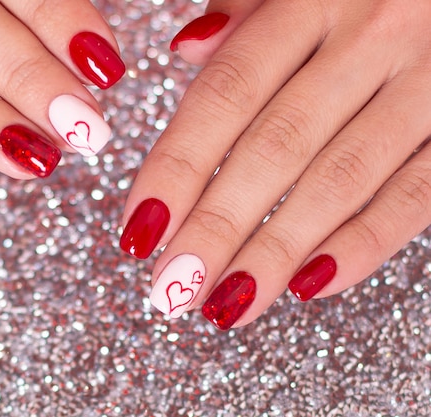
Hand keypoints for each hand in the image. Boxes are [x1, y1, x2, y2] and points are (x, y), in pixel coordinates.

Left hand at [121, 0, 430, 329]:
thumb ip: (247, 11)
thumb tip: (186, 51)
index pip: (225, 95)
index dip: (176, 168)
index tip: (139, 229)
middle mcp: (370, 35)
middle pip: (274, 147)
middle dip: (215, 227)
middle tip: (172, 287)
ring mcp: (429, 78)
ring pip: (339, 179)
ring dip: (275, 252)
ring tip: (226, 304)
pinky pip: (419, 193)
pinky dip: (365, 243)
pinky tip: (309, 286)